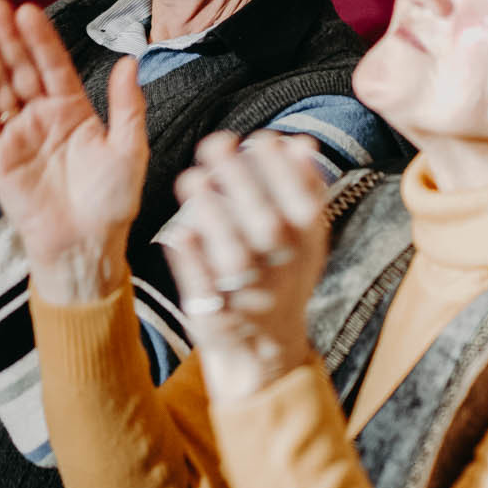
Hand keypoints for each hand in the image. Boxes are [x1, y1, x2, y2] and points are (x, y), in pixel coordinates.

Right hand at [0, 0, 147, 304]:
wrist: (86, 247)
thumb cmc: (112, 202)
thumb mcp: (129, 150)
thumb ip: (127, 106)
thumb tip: (129, 61)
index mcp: (73, 110)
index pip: (53, 65)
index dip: (40, 39)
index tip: (28, 10)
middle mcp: (42, 117)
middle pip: (21, 69)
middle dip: (8, 39)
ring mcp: (17, 135)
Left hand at [161, 132, 330, 398]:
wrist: (265, 348)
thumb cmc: (281, 277)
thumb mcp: (304, 240)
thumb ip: (304, 192)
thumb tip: (302, 143)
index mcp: (308, 249)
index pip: (304, 205)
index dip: (283, 170)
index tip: (258, 139)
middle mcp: (283, 274)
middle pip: (267, 226)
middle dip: (242, 180)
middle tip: (214, 143)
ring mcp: (250, 298)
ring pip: (235, 258)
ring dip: (213, 216)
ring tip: (191, 178)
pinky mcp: (217, 317)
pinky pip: (205, 292)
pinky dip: (193, 262)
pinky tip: (179, 231)